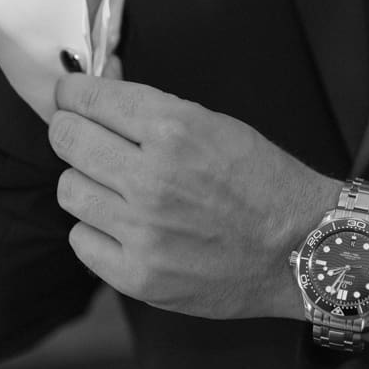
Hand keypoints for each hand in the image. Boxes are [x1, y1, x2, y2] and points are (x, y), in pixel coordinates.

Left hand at [48, 74, 334, 319]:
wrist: (302, 249)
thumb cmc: (264, 184)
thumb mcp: (215, 124)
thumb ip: (151, 111)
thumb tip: (90, 92)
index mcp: (173, 129)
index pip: (84, 99)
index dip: (72, 94)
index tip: (71, 98)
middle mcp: (152, 179)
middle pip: (66, 140)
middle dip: (73, 132)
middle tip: (90, 140)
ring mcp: (142, 232)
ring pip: (69, 190)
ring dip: (88, 183)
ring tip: (120, 190)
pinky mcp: (139, 276)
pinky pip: (81, 240)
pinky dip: (97, 230)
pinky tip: (128, 228)